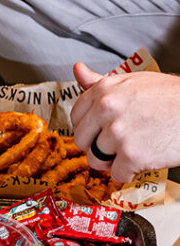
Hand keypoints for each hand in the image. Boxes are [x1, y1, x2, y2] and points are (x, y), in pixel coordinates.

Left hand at [70, 62, 179, 180]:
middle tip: (117, 144)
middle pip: (81, 141)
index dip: (88, 127)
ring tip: (130, 152)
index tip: (100, 130)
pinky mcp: (132, 155)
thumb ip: (100, 82)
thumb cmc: (170, 97)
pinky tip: (142, 161)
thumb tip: (78, 70)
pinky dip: (129, 173)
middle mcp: (106, 109)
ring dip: (112, 162)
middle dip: (97, 146)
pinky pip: (117, 175)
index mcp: (104, 90)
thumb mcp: (133, 82)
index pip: (75, 116)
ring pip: (96, 160)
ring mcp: (118, 133)